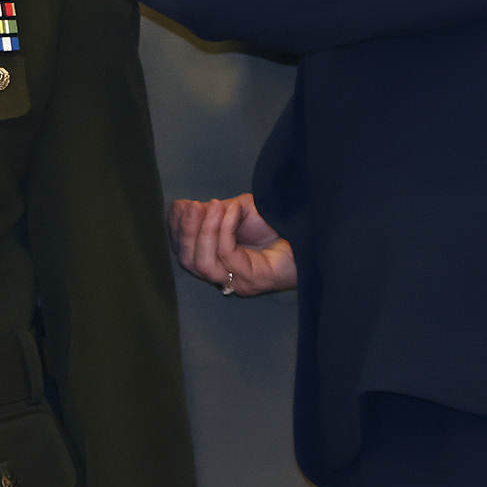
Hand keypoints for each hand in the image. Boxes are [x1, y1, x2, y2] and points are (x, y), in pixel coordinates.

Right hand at [170, 194, 296, 295]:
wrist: (311, 235)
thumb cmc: (277, 224)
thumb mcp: (239, 210)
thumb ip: (215, 211)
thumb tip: (189, 207)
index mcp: (216, 260)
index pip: (183, 251)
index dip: (175, 229)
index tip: (179, 205)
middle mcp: (223, 275)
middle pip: (187, 261)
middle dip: (185, 231)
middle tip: (192, 206)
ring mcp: (238, 281)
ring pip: (202, 263)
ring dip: (203, 230)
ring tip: (212, 206)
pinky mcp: (253, 279)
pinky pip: (227, 254)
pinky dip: (225, 228)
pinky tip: (234, 210)